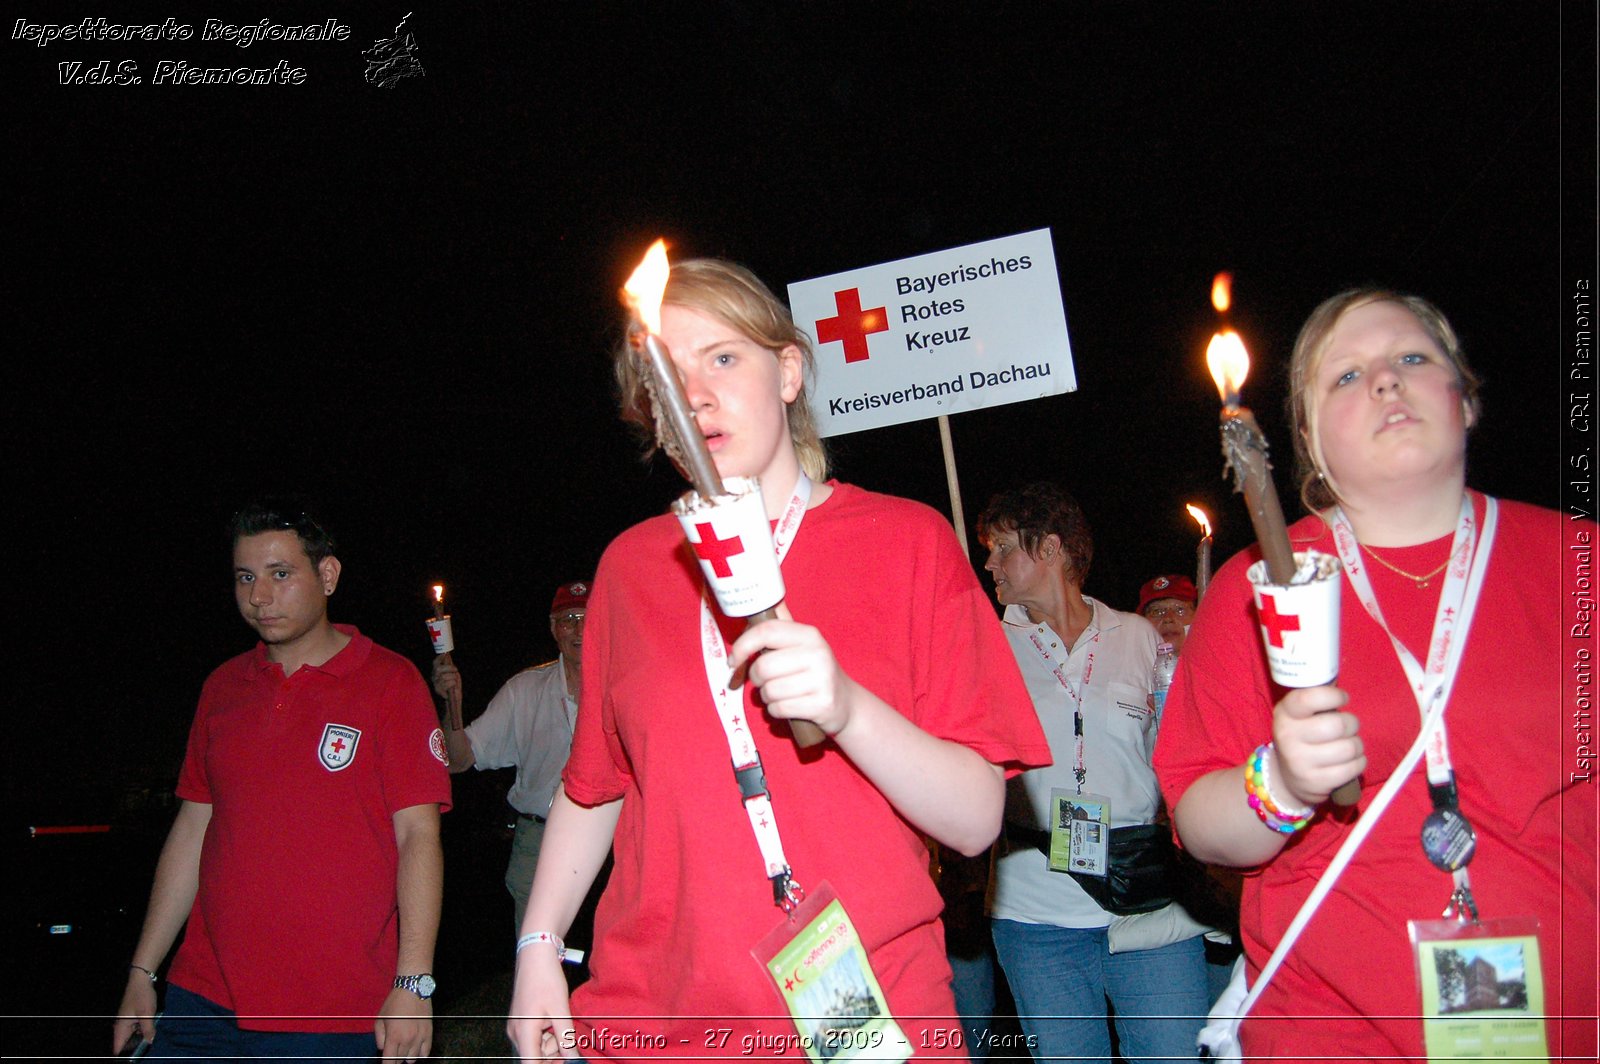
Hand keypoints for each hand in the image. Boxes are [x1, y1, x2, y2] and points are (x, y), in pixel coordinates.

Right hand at [111, 971, 156, 1053]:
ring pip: (131, 1036)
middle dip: (133, 1048)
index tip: (132, 1058)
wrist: (141, 980)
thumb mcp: (147, 1014)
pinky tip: (150, 1031)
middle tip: (143, 1051)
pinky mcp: (132, 1016)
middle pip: (124, 1043)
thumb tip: (149, 1042)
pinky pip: (135, 1029)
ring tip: (148, 1043)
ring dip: (138, 1038)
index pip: (117, 1047)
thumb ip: (148, 1030)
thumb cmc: (142, 997)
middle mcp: (121, 1026)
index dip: (123, 1055)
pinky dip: (141, 1031)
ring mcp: (126, 1021)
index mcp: (121, 1027)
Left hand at [374, 987, 431, 1061]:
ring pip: (412, 1058)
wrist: (413, 989)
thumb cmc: (394, 1002)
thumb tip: (383, 1048)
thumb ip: (379, 1037)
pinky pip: (426, 1052)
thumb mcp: (380, 1018)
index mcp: (394, 1036)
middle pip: (400, 1060)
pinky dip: (420, 1054)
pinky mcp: (429, 1033)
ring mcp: (420, 1037)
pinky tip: (415, 1049)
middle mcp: (407, 1040)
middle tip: (394, 1049)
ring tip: (404, 1048)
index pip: (389, 1061)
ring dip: (407, 1056)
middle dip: (395, 1058)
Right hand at [431, 658, 461, 704]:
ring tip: (454, 682)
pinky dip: (453, 684)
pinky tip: (452, 687)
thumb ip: (450, 666)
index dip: (439, 658)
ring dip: (453, 678)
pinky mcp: (438, 691)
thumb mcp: (453, 673)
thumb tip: (448, 656)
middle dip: (449, 668)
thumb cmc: (454, 685)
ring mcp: (436, 684)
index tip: (445, 654)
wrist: (455, 698)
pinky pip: (447, 684)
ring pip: (445, 676)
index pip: (435, 663)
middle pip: (439, 669)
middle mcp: (434, 677)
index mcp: (437, 672)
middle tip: (456, 670)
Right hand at [507, 945, 577, 1060]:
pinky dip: (547, 1034)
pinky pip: (534, 1037)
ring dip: (552, 1042)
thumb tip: (572, 1059)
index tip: (565, 1060)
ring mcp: (516, 1028)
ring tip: (560, 1021)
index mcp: (523, 1033)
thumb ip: (565, 1038)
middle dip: (554, 1052)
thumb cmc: (547, 981)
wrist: (535, 956)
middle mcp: (515, 1034)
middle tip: (567, 1035)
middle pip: (535, 1058)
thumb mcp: (561, 1010)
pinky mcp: (520, 1022)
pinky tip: (554, 1019)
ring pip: (536, 1048)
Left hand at [728, 605, 857, 736]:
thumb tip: (760, 599)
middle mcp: (817, 654)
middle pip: (763, 666)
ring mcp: (822, 680)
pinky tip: (789, 706)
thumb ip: (780, 625)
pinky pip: (779, 709)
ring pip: (769, 691)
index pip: (766, 631)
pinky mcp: (821, 705)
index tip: (733, 660)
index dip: (743, 645)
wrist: (845, 701)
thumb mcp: (802, 644)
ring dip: (767, 697)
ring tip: (781, 693)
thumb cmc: (813, 670)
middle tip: (765, 680)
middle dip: (756, 678)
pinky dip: (776, 710)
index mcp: (809, 635)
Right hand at [1271, 685, 1364, 808]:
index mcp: (1285, 714)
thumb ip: (1316, 700)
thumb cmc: (1302, 736)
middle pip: (1337, 725)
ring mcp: (1300, 762)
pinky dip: (1359, 762)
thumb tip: (1339, 684)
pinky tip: (1350, 761)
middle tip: (1348, 726)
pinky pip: (1353, 768)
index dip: (1333, 695)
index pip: (1310, 698)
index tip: (1343, 698)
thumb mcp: (1299, 715)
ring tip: (1348, 745)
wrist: (1286, 777)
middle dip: (1351, 723)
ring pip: (1349, 747)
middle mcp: (1288, 736)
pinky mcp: (1316, 782)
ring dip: (1357, 745)